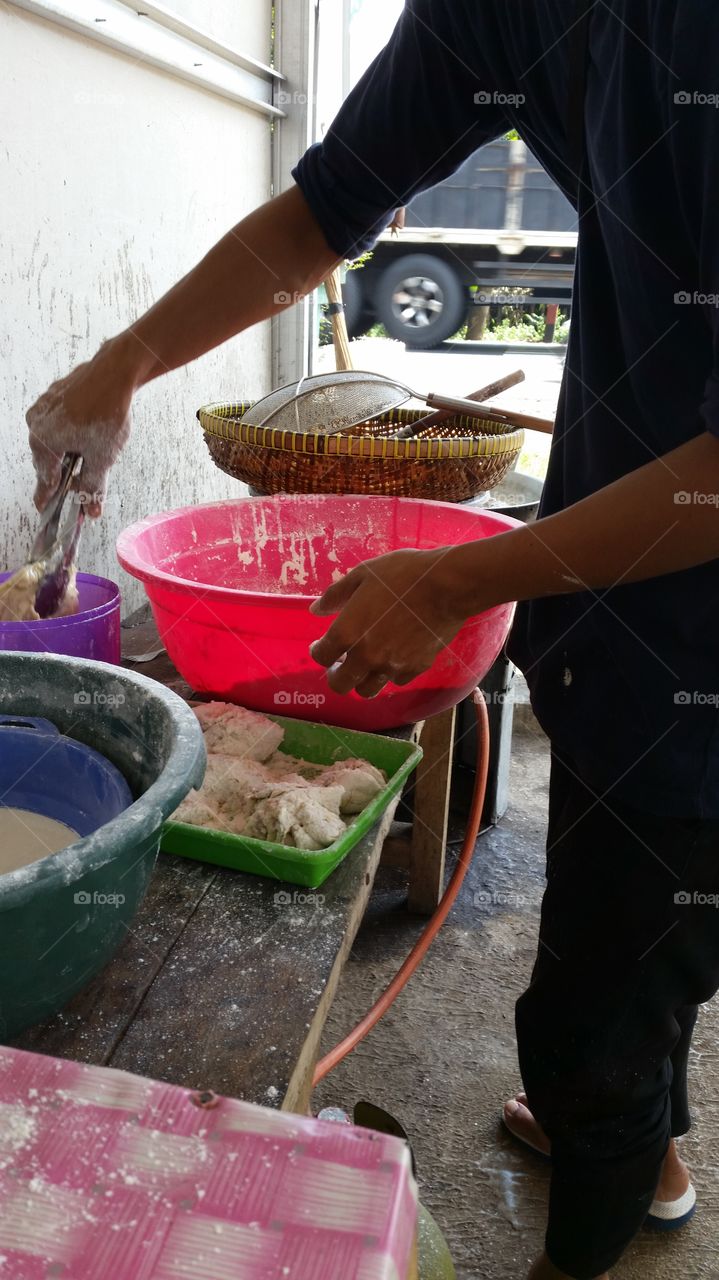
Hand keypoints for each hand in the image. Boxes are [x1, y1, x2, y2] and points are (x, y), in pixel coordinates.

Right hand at [26, 337, 136, 516]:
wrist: (115, 372)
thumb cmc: (107, 413)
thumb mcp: (102, 458)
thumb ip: (92, 486)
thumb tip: (90, 510)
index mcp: (43, 443)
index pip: (45, 481)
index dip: (48, 498)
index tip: (45, 509)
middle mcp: (36, 425)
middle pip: (48, 461)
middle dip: (63, 475)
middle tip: (77, 487)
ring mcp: (42, 409)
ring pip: (53, 442)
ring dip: (68, 454)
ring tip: (88, 457)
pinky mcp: (52, 397)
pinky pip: (56, 424)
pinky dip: (69, 435)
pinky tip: (86, 435)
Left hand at [309, 547, 471, 697]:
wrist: (446, 585)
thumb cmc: (402, 574)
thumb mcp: (363, 575)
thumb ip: (336, 595)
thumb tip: (316, 610)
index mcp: (347, 632)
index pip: (321, 657)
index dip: (318, 652)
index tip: (321, 646)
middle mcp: (366, 656)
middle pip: (341, 684)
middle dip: (336, 676)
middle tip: (340, 664)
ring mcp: (392, 666)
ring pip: (368, 689)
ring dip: (362, 680)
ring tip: (366, 665)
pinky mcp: (416, 668)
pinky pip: (396, 680)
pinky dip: (391, 673)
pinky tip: (393, 658)